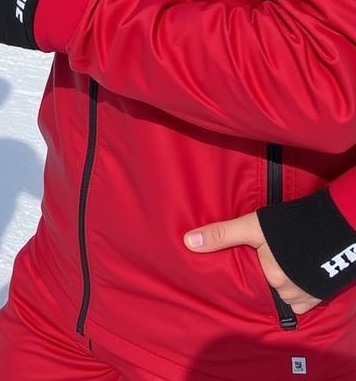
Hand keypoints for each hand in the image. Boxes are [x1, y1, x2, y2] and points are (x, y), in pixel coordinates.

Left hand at [184, 212, 320, 314]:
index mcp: (272, 277)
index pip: (251, 282)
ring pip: (288, 296)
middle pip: (270, 289)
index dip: (249, 271)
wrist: (336, 225)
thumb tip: (188, 242)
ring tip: (282, 265)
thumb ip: (221, 234)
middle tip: (269, 261)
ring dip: (284, 285)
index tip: (248, 263)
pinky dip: (300, 290)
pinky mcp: (323, 293)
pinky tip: (296, 273)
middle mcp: (291, 292)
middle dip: (267, 278)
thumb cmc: (290, 225)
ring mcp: (309, 294)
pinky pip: (305, 300)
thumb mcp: (251, 226)